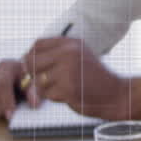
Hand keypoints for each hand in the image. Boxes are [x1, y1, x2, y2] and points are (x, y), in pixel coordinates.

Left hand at [20, 37, 140, 120]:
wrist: (116, 94)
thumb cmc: (93, 78)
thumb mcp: (78, 57)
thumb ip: (55, 55)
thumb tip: (24, 60)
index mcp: (71, 43)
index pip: (37, 45)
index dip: (31, 57)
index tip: (36, 68)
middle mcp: (68, 53)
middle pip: (31, 61)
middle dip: (32, 74)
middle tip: (43, 81)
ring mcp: (68, 70)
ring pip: (37, 80)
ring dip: (45, 88)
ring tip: (63, 88)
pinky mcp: (68, 88)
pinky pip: (47, 94)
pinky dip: (54, 97)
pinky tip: (69, 95)